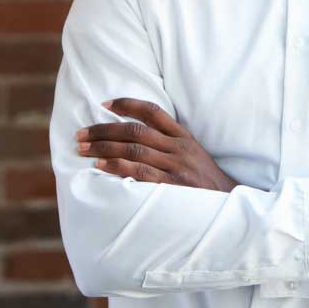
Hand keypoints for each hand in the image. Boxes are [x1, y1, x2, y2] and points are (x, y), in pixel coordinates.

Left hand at [75, 98, 237, 192]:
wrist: (228, 202)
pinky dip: (117, 168)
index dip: (127, 105)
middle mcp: (178, 148)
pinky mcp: (171, 186)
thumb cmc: (204, 179)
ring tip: (82, 149)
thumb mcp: (193, 153)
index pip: (153, 112)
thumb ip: (169, 142)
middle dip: (104, 130)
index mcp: (183, 136)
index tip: (104, 104)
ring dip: (104, 148)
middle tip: (80, 134)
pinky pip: (140, 173)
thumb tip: (135, 134)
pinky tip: (99, 166)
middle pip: (135, 131)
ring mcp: (175, 167)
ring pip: (133, 150)